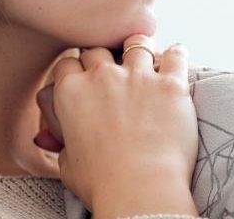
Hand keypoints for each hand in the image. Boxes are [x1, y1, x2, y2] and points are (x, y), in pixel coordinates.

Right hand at [35, 35, 197, 215]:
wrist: (139, 189)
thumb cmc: (102, 183)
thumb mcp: (67, 165)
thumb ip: (62, 144)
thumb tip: (57, 139)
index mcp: (71, 92)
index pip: (67, 63)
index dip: (75, 69)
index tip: (82, 76)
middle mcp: (102, 76)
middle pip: (98, 50)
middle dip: (103, 59)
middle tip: (111, 71)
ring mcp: (138, 77)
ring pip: (136, 44)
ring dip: (138, 50)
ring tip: (144, 58)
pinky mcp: (170, 84)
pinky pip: (176, 55)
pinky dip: (177, 55)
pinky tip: (176, 58)